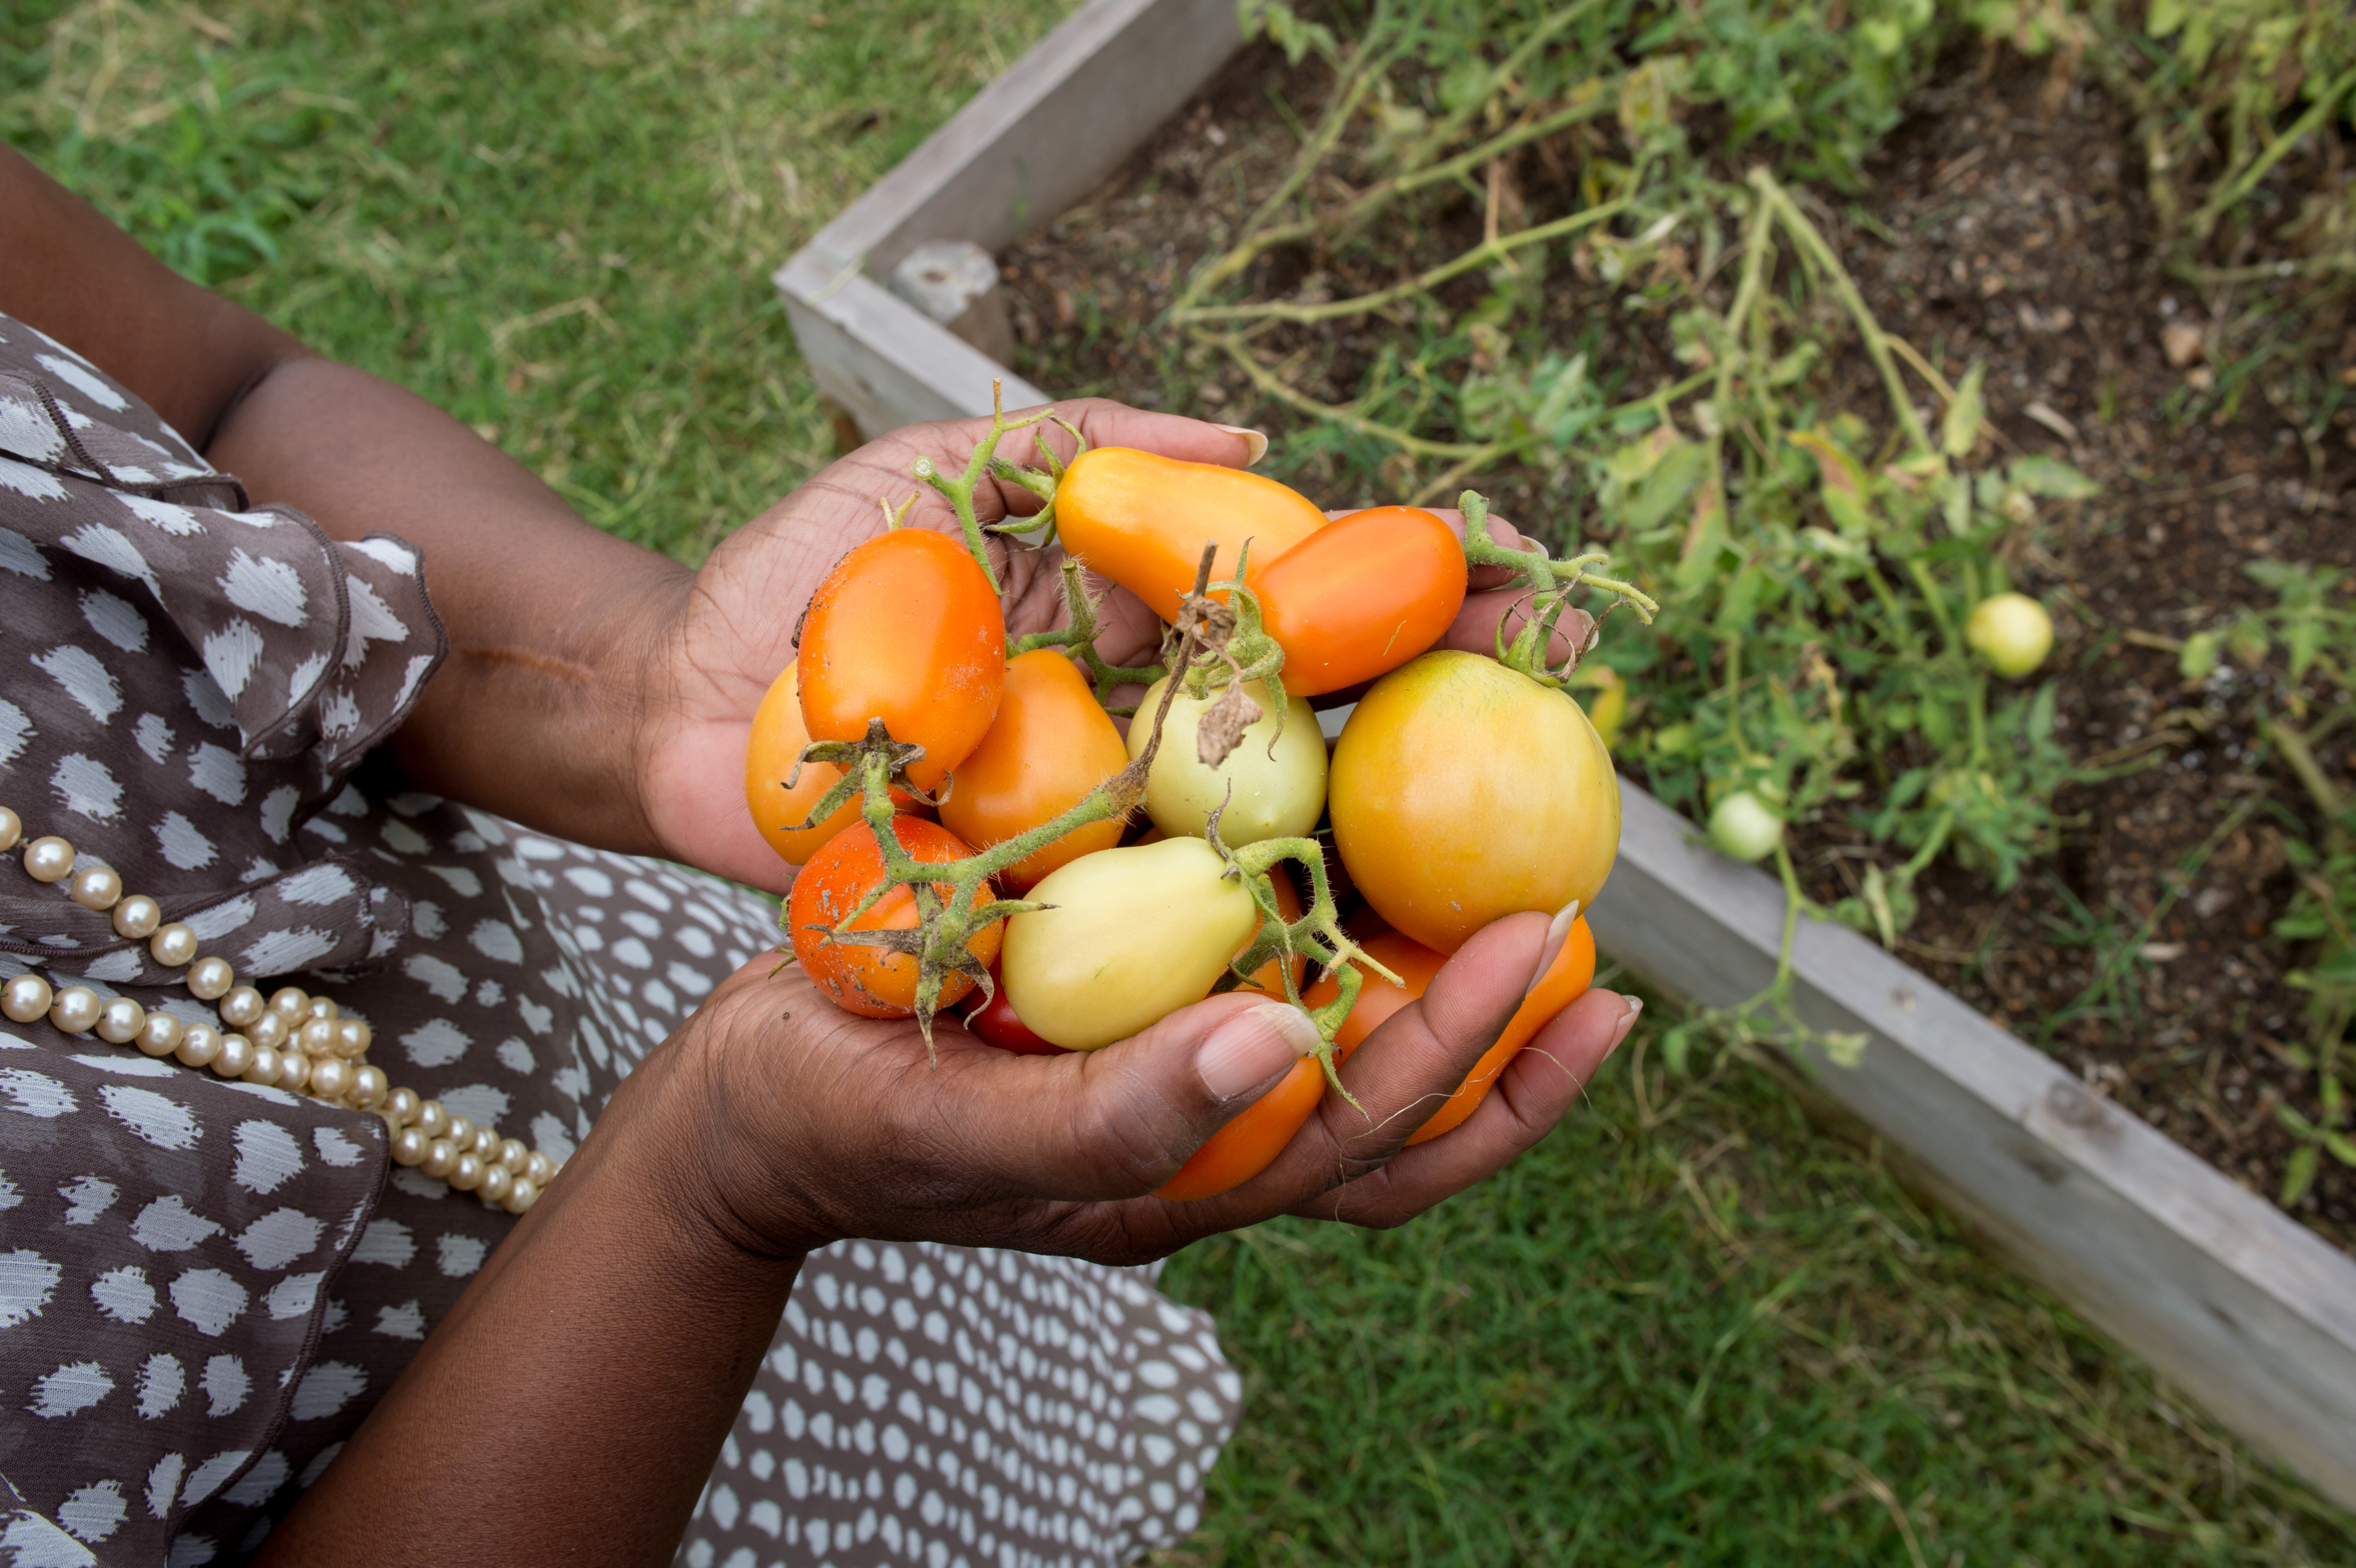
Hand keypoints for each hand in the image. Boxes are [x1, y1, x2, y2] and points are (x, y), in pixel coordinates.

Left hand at [634, 400, 1573, 892]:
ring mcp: (1099, 834)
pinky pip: (1157, 943)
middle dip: (1457, 711)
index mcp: (1140, 635)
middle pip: (1330, 729)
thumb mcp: (938, 469)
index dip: (1422, 593)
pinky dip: (1258, 952)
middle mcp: (1143, 742)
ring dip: (1398, 846)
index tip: (1527, 575)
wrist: (667, 703)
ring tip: (1514, 829)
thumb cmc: (797, 578)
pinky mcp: (1033, 918)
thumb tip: (1254, 436)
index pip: (1312, 608)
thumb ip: (1086, 442)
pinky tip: (1362, 956)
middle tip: (1569, 693)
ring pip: (1274, 849)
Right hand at [653, 906, 1637, 1261]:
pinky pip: (1259, 952)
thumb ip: (1115, 1116)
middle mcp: (1203, 1122)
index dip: (1474, 1060)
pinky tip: (1358, 817)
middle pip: (1395, 1105)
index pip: (1370, 1139)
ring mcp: (1170, 1061)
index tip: (1553, 957)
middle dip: (1504, 1038)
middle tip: (1594, 937)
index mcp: (1186, 1179)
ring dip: (1439, 972)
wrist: (737, 1104)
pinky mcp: (1128, 994)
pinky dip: (1327, 901)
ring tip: (1529, 883)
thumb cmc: (834, 1124)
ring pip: (1342, 1029)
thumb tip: (1277, 1046)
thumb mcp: (960, 1131)